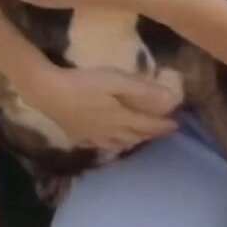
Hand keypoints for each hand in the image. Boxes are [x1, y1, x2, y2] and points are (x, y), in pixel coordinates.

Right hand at [22, 62, 181, 149]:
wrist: (48, 92)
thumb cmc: (84, 83)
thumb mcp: (116, 81)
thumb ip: (144, 92)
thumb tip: (171, 101)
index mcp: (122, 119)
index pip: (150, 125)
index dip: (165, 125)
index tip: (178, 124)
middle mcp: (111, 132)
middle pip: (138, 136)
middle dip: (154, 133)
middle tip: (166, 130)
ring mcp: (95, 136)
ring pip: (122, 143)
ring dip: (137, 140)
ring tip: (144, 137)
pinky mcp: (80, 136)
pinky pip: (105, 145)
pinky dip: (116, 144)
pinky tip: (114, 141)